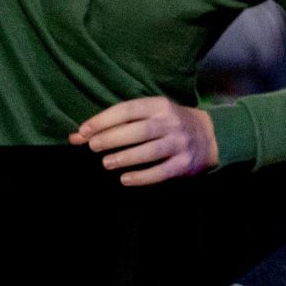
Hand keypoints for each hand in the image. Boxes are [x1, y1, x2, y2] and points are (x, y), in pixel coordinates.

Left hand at [70, 96, 219, 185]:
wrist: (208, 136)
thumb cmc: (167, 124)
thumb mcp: (147, 116)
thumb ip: (115, 124)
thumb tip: (76, 136)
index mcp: (159, 105)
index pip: (128, 109)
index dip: (105, 119)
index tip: (84, 131)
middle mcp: (170, 122)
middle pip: (139, 130)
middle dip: (113, 138)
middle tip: (93, 147)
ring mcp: (179, 143)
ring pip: (151, 150)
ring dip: (126, 157)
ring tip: (106, 164)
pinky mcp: (184, 164)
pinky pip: (162, 171)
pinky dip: (143, 177)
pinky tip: (125, 180)